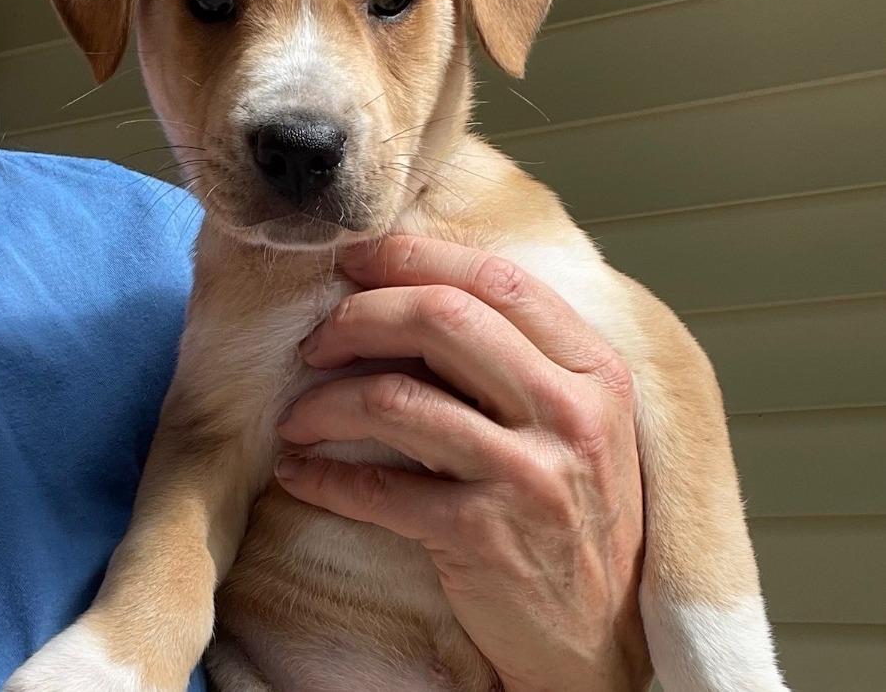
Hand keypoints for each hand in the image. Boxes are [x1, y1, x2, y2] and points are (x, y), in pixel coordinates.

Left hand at [275, 236, 650, 691]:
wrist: (600, 638)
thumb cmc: (576, 512)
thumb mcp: (578, 420)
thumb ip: (522, 356)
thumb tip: (417, 295)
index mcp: (594, 369)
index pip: (497, 279)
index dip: (415, 257)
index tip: (357, 262)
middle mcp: (570, 410)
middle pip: (442, 318)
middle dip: (360, 316)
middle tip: (317, 341)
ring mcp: (529, 473)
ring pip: (397, 397)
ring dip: (326, 401)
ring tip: (297, 415)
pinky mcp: (483, 536)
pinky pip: (377, 487)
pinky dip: (323, 475)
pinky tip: (299, 471)